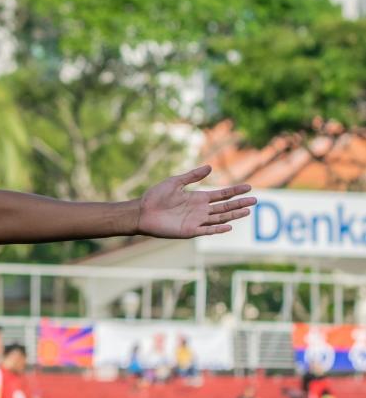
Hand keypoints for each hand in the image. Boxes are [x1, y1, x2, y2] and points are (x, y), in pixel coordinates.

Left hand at [137, 166, 255, 238]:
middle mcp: (200, 210)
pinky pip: (207, 230)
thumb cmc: (156, 197)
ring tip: (248, 211)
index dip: (235, 191)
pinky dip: (218, 229)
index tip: (249, 187)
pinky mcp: (189, 231)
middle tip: (255, 200)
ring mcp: (196, 221)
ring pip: (220, 218)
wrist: (142, 212)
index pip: (221, 195)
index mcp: (198, 198)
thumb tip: (210, 167)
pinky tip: (229, 226)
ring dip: (233, 215)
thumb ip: (192, 176)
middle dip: (239, 203)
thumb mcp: (175, 182)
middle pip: (225, 207)